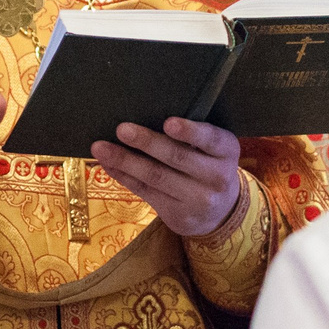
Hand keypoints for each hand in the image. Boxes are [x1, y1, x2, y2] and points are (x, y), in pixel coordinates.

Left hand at [93, 118, 244, 239]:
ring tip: (101, 147)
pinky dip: (123, 176)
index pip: (211, 139)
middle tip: (122, 129)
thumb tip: (143, 113)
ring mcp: (197, 199)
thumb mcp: (213, 149)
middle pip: (177, 157)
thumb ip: (191, 136)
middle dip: (147, 142)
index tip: (168, 122)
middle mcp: (217, 176)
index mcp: (227, 151)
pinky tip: (107, 164)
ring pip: (156, 177)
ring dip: (125, 160)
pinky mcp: (177, 215)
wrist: (220, 212)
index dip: (190, 131)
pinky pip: (145, 192)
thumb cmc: (209, 165)